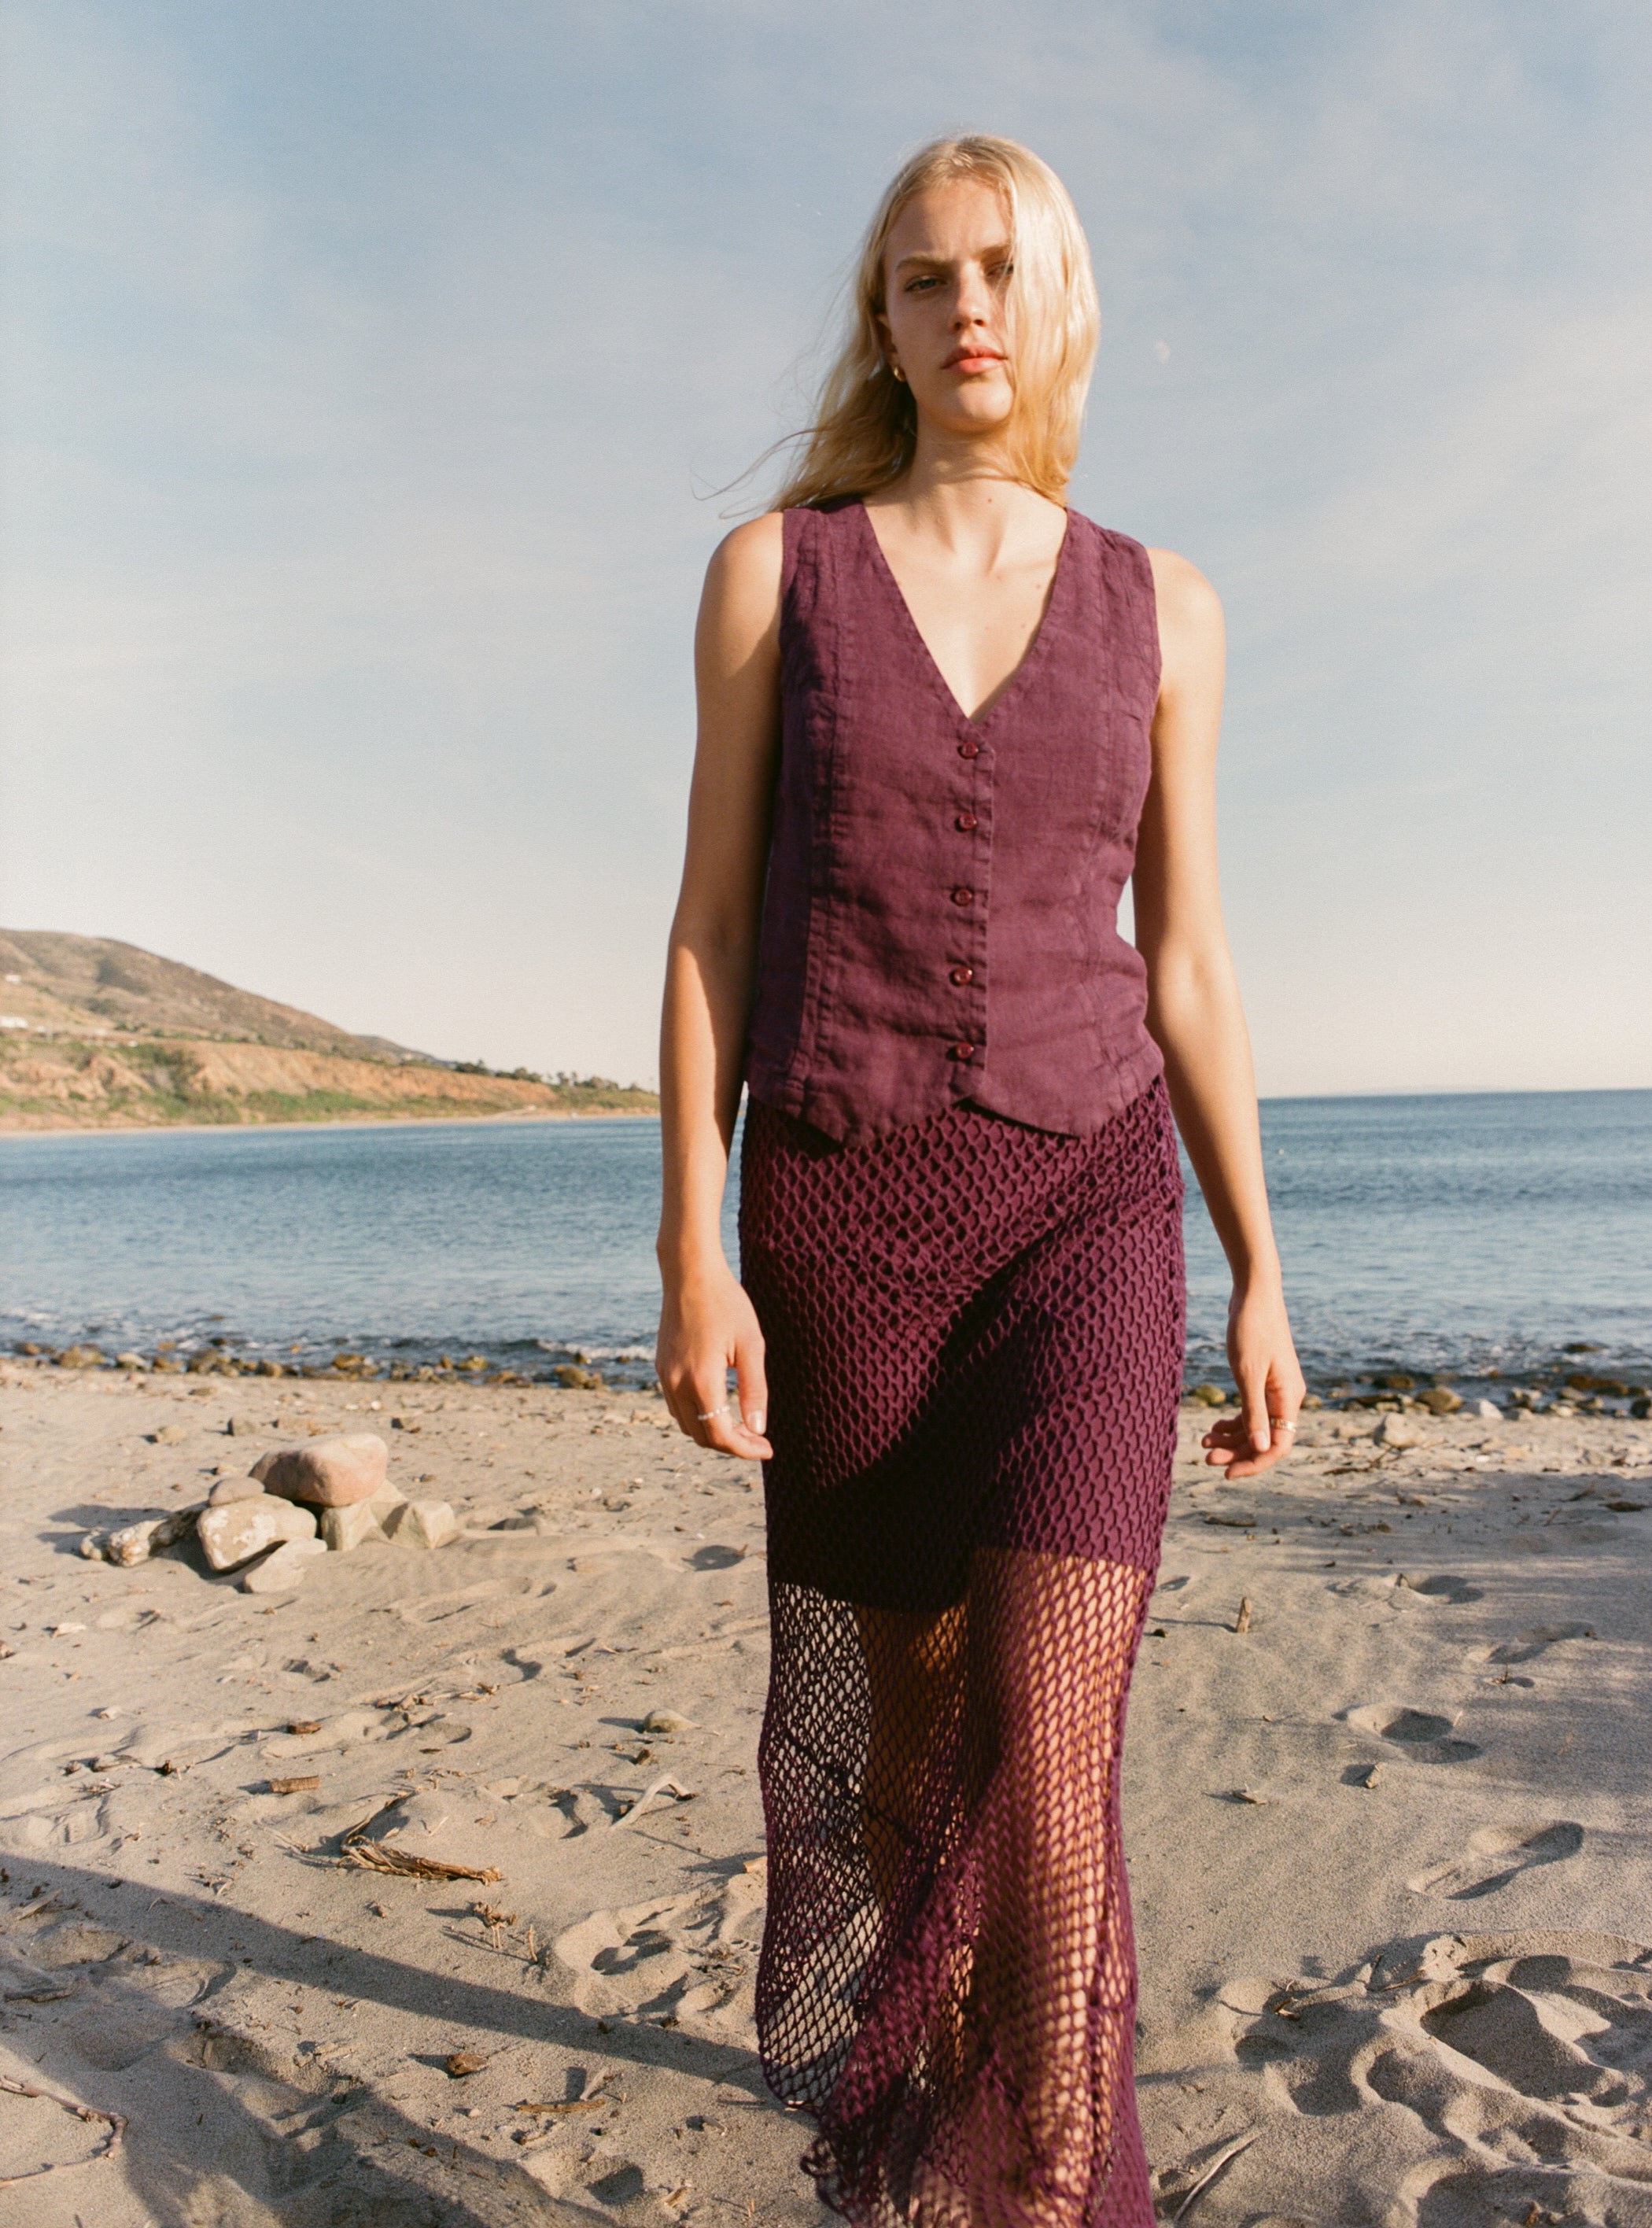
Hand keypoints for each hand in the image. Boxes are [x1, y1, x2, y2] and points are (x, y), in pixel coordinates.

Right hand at [656, 1261, 773, 1461]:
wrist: (690, 1272)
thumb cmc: (727, 1303)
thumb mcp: (751, 1345)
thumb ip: (755, 1390)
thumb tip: (759, 1429)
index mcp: (701, 1380)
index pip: (720, 1435)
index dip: (745, 1450)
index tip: (768, 1449)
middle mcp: (676, 1383)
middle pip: (702, 1436)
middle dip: (732, 1445)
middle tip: (760, 1439)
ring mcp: (664, 1376)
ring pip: (687, 1424)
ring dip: (714, 1432)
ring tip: (743, 1425)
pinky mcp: (661, 1367)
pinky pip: (677, 1407)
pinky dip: (699, 1417)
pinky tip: (721, 1405)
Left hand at [1202, 1282, 1305, 1481]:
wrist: (1253, 1293)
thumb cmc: (1251, 1329)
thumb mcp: (1248, 1373)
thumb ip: (1255, 1412)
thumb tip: (1261, 1449)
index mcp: (1288, 1398)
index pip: (1277, 1446)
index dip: (1254, 1463)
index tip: (1226, 1473)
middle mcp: (1286, 1397)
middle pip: (1264, 1439)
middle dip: (1236, 1451)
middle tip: (1205, 1455)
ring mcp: (1275, 1389)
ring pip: (1256, 1426)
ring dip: (1232, 1438)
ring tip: (1203, 1441)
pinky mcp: (1263, 1380)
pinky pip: (1252, 1411)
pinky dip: (1234, 1421)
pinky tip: (1214, 1426)